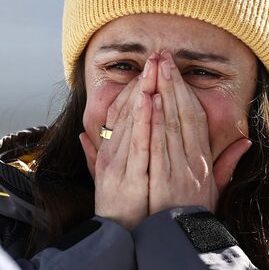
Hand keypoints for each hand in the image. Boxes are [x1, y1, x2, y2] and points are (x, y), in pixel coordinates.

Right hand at [79, 54, 157, 229]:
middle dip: (145, 83)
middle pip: (131, 113)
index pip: (126, 115)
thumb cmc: (120, 211)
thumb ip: (96, 158)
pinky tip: (149, 100)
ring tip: (154, 68)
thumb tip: (84, 136)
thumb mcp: (106, 180)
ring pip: (135, 122)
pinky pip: (140, 145)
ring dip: (144, 93)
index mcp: (113, 154)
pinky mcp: (130, 178)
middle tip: (157, 57)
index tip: (151, 69)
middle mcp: (115, 156)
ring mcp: (121, 166)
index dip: (138, 90)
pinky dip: (144, 121)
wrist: (119, 238)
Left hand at [148, 51, 250, 214]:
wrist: (185, 242)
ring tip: (154, 71)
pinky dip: (153, 122)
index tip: (174, 71)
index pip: (195, 119)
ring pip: (169, 125)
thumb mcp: (216, 189)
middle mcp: (192, 163)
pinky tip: (147, 101)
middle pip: (181, 115)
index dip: (184, 92)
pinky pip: (157, 146)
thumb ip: (227, 163)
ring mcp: (177, 170)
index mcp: (203, 162)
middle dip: (171, 83)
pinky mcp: (163, 181)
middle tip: (161, 57)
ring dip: (162, 95)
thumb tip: (245, 141)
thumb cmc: (196, 216)